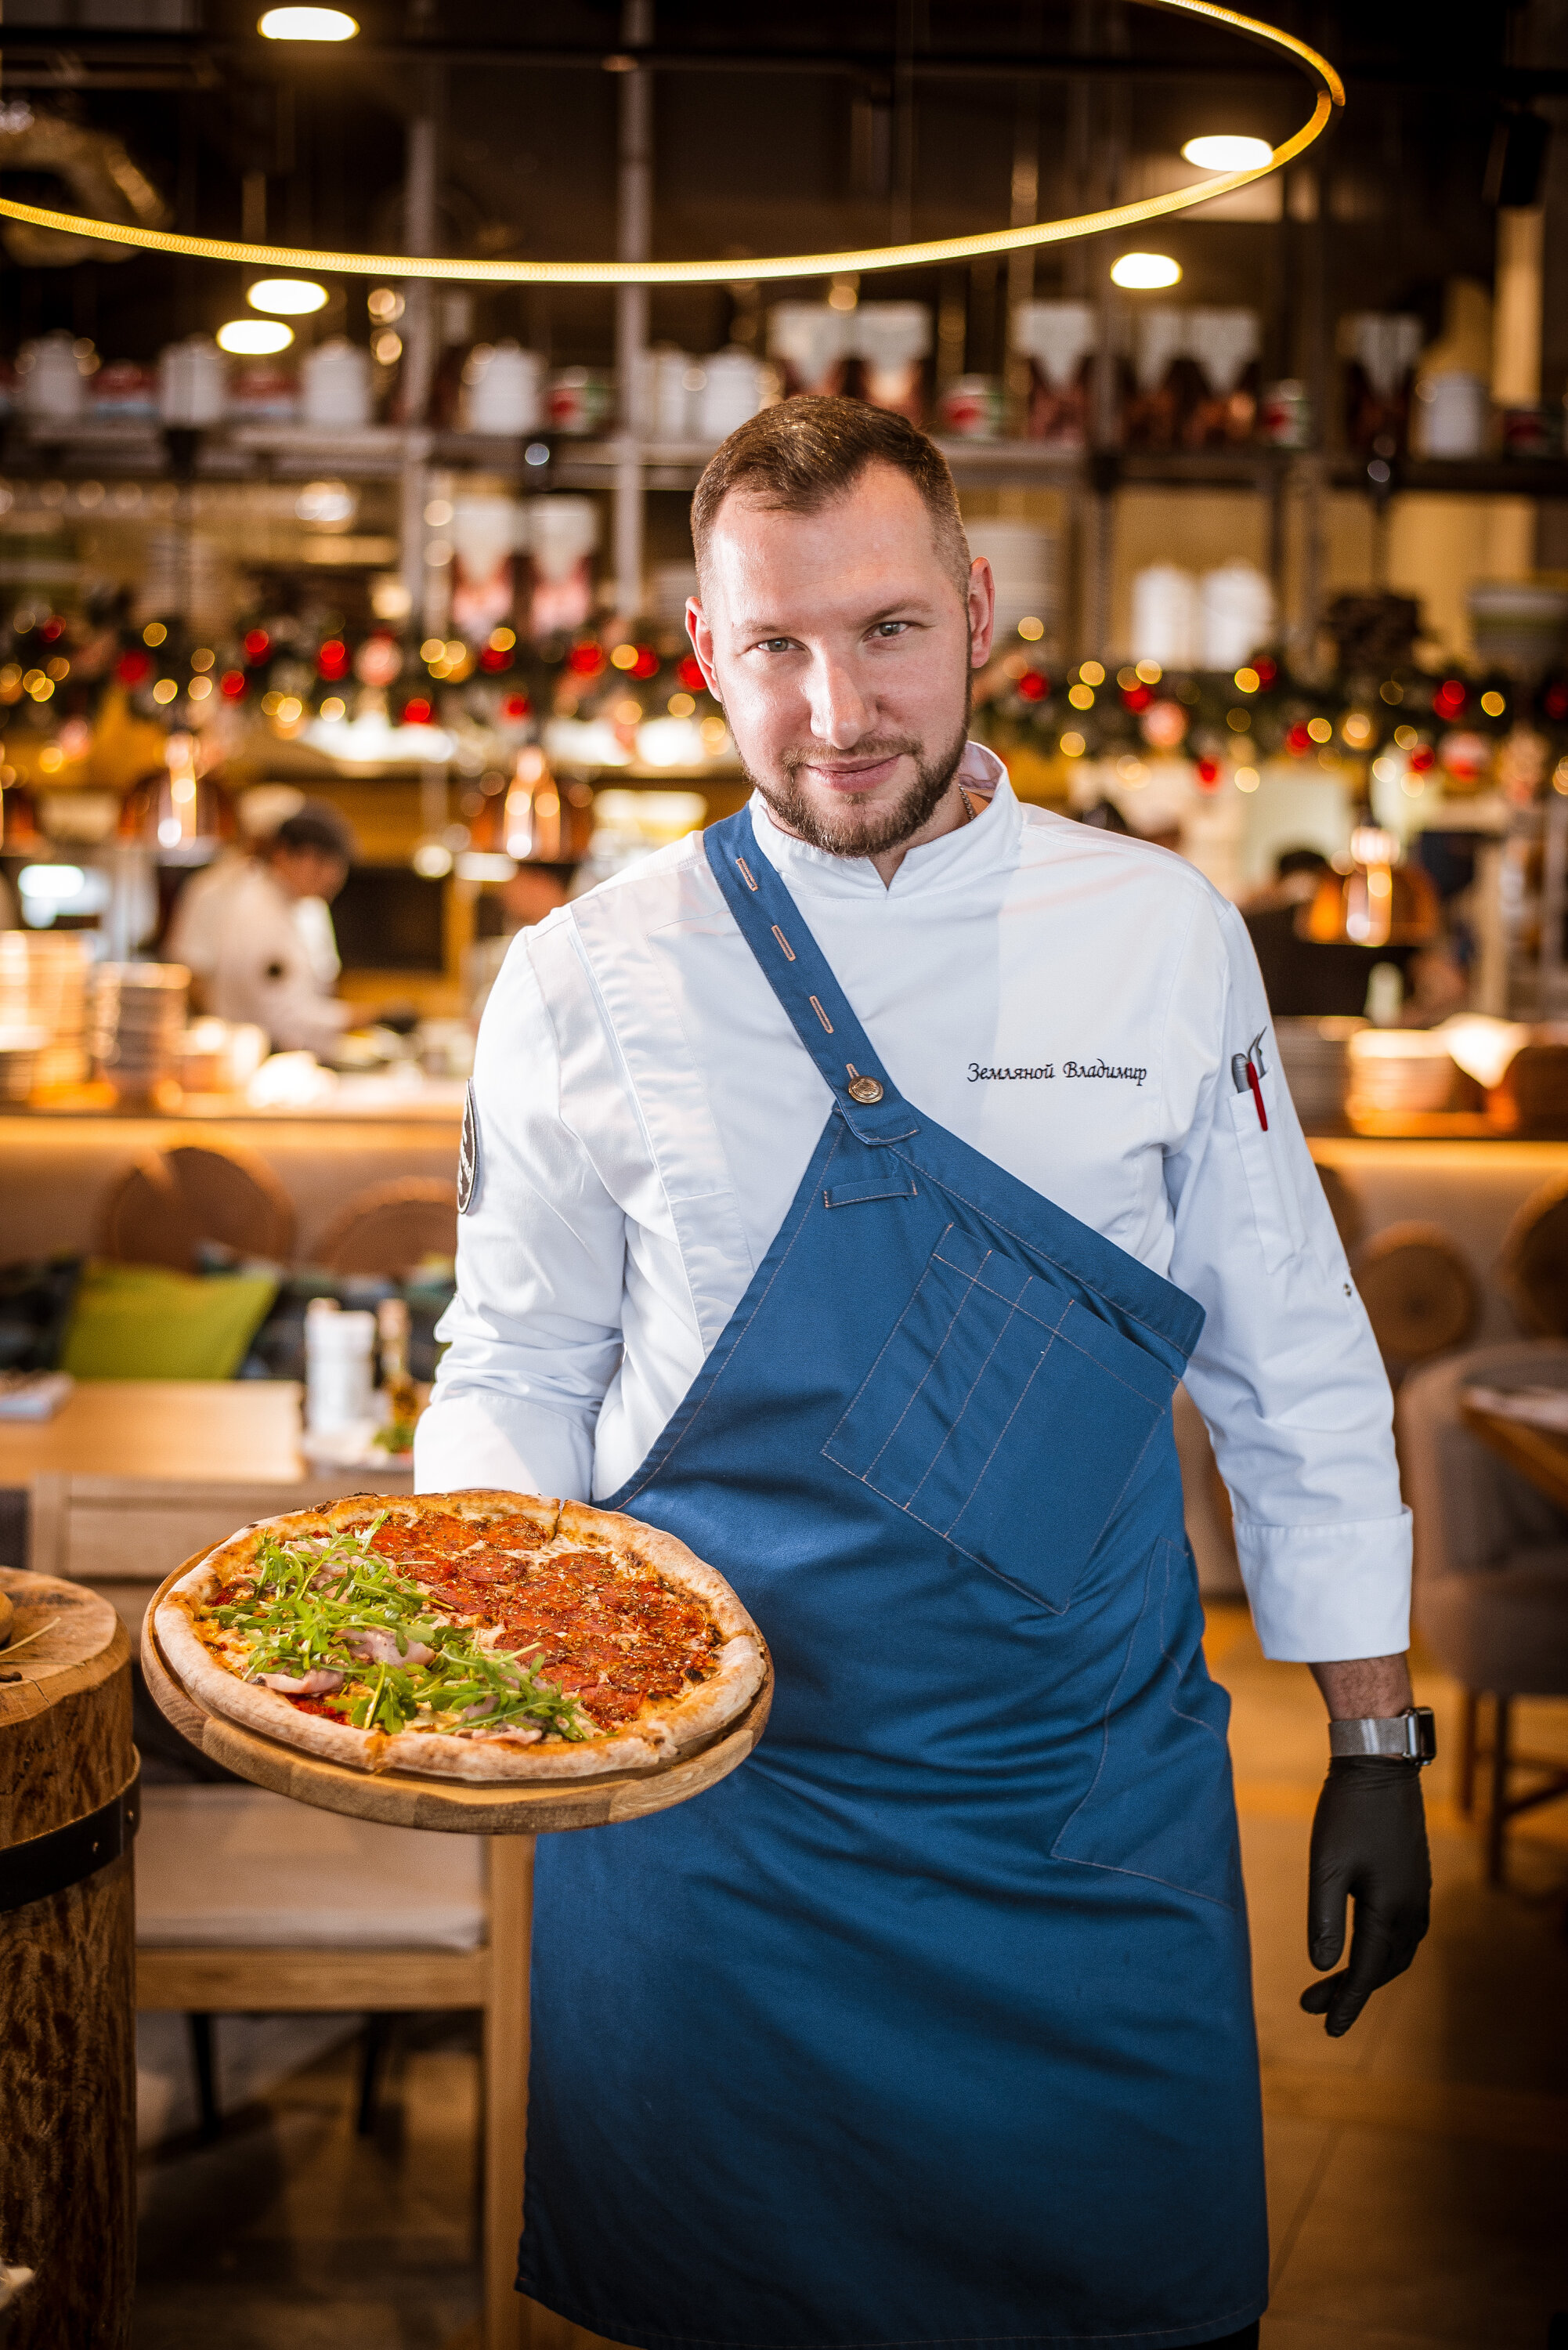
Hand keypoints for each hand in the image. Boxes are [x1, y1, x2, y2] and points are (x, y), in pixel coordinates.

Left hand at [1300, 1757, 1430, 2036]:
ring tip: (1329, 1982)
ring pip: (1396, 1951)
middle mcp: (1411, 1908)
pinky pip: (1401, 1929)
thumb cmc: (1348, 1813)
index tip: (1328, 2030)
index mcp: (1391, 1911)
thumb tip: (1321, 1965)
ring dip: (1366, 1970)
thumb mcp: (1327, 1866)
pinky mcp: (1412, 1877)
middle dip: (1350, 1991)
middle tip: (1312, 2005)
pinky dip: (1380, 1948)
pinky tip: (1359, 1944)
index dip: (1347, 2003)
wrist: (1379, 1765)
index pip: (1369, 1972)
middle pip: (1385, 1967)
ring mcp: (1416, 1892)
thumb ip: (1324, 1918)